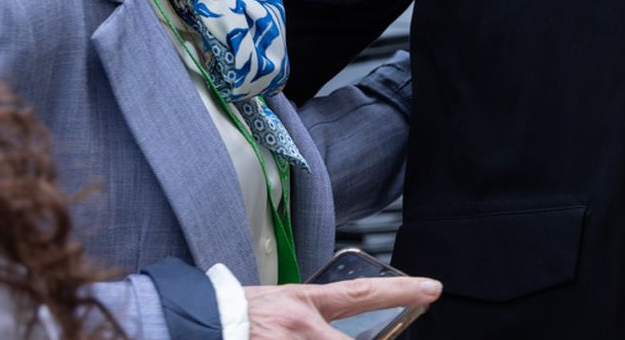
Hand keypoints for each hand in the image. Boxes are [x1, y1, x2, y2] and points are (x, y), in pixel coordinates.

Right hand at [244, 276, 441, 338]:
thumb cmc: (233, 312)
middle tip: (353, 335)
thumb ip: (310, 316)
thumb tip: (336, 329)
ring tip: (296, 337)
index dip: (402, 290)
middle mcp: (302, 330)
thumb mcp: (278, 303)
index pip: (364, 293)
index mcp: (304, 304)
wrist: (191, 323)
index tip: (432, 289)